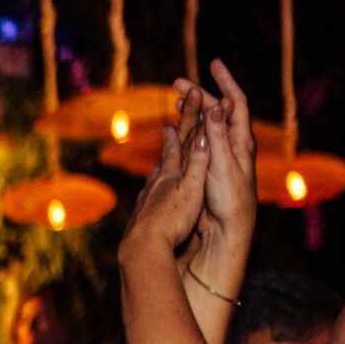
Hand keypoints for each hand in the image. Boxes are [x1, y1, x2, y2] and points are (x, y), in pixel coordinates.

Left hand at [121, 85, 211, 260]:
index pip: (183, 139)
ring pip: (157, 172)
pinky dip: (154, 183)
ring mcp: (146, 197)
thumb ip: (197, 163)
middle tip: (174, 119)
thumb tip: (204, 134)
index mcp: (172, 174)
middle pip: (168, 153)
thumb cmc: (171, 221)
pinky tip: (151, 189)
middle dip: (175, 134)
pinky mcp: (141, 214)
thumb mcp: (191, 190)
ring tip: (165, 149)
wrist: (142, 248)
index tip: (194, 95)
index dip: (191, 117)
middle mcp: (156, 181)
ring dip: (163, 159)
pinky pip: (150, 192)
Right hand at [190, 60, 257, 257]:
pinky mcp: (209, 168)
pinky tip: (176, 131)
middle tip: (178, 85)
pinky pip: (198, 142)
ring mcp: (220, 155)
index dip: (226, 82)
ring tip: (176, 102)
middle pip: (218, 111)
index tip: (214, 64)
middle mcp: (232, 144)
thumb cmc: (229, 198)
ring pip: (207, 126)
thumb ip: (218, 136)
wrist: (228, 228)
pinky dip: (187, 130)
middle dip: (201, 94)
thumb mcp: (223, 164)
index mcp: (240, 140)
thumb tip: (216, 105)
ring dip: (193, 111)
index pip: (236, 102)